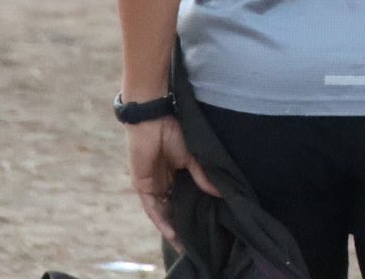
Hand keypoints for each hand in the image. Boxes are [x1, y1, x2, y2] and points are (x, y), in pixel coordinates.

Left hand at [125, 116, 220, 250]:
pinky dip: (161, 221)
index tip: (208, 225)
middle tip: (196, 243)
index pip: (187, 197)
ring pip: (164, 212)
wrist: (153, 119)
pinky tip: (172, 232)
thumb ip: (203, 176)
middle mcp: (166, 181)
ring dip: (172, 228)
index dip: (196, 211)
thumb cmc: (173, 131)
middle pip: (175, 208)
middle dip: (184, 225)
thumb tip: (222, 193)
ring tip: (185, 245)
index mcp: (178, 172)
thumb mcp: (193, 157)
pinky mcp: (143, 186)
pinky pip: (152, 208)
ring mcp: (154, 184)